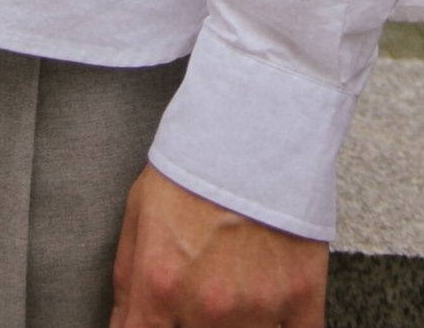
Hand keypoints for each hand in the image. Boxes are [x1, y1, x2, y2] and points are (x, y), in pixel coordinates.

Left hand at [110, 165, 326, 327]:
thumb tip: (122, 326)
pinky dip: (283, 327)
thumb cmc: (196, 158)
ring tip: (234, 288)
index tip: (160, 321)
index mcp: (161, 286)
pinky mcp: (300, 295)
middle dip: (193, 322)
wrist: (257, 116)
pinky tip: (271, 308)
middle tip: (201, 292)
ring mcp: (257, 306)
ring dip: (237, 324)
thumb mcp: (140, 211)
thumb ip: (127, 282)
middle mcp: (208, 306)